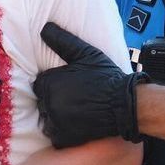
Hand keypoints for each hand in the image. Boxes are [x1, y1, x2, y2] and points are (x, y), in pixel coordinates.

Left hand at [33, 23, 145, 147]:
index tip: (67, 86)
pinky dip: (61, 132)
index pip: (39, 84)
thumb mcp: (86, 54)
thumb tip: (45, 27)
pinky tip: (75, 124)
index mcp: (50, 83)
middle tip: (74, 98)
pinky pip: (54, 135)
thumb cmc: (106, 77)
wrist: (125, 104)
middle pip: (42, 101)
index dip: (52, 84)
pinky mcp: (63, 137)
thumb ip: (63, 41)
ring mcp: (55, 121)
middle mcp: (49, 102)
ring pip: (46, 118)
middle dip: (54, 99)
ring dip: (56, 116)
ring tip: (75, 111)